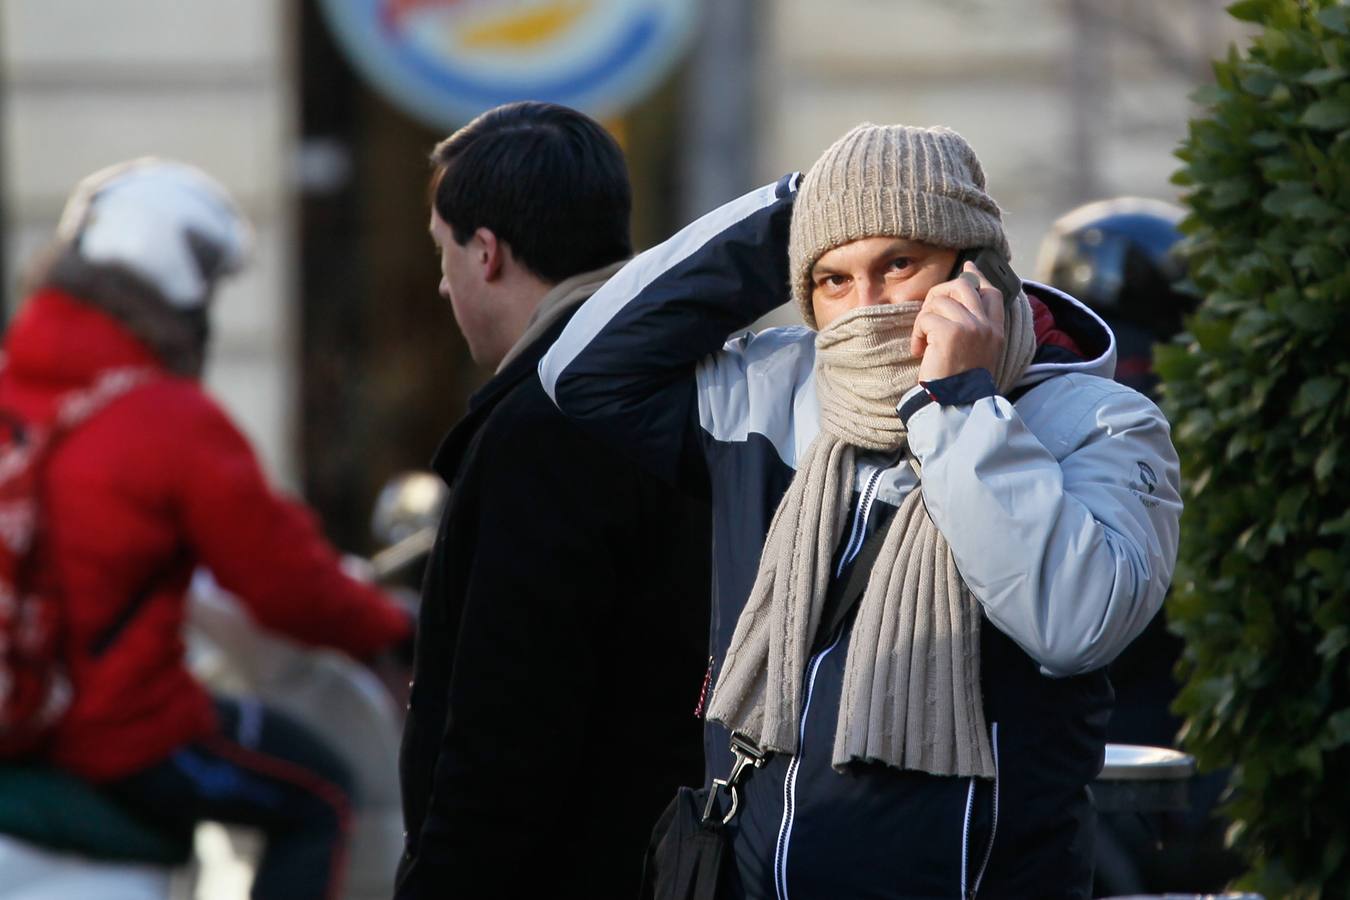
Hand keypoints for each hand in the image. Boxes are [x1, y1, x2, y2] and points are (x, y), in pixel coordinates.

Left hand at [911, 261, 1004, 382]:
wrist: (957, 406)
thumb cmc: (960, 385)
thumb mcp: (978, 354)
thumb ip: (975, 330)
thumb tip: (958, 305)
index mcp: (996, 331)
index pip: (991, 292)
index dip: (978, 276)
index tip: (968, 267)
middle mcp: (987, 325)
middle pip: (963, 285)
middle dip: (940, 293)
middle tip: (928, 314)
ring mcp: (970, 326)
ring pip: (940, 300)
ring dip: (924, 319)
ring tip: (924, 341)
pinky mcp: (950, 332)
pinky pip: (925, 317)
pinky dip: (917, 333)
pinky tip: (919, 351)